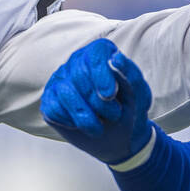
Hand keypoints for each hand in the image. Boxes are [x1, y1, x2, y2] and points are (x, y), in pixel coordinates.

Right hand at [40, 38, 153, 164]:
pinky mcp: (50, 100)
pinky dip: (70, 122)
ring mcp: (60, 81)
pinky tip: (81, 125)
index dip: (101, 74)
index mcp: (101, 55)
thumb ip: (131, 74)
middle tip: (113, 115)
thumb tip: (116, 58)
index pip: (95, 53)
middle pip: (79, 73)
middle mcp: (77, 62)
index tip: (110, 95)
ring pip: (65, 92)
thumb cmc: (130, 111)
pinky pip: (53, 109)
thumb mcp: (139, 95)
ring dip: (85, 116)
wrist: (120, 137)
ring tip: (99, 127)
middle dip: (98, 101)